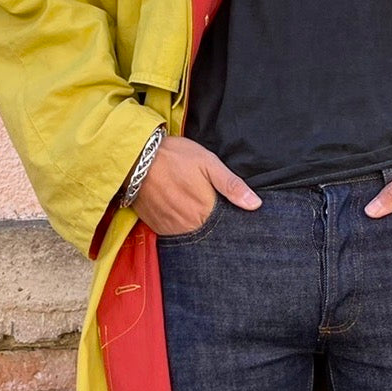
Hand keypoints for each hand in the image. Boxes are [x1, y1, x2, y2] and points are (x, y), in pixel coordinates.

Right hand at [132, 135, 261, 233]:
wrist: (136, 156)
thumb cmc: (175, 156)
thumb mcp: (208, 163)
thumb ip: (232, 186)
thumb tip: (255, 205)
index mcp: (205, 211)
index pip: (224, 227)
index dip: (228, 221)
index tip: (228, 213)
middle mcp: (188, 225)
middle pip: (208, 233)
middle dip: (212, 224)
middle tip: (208, 208)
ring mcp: (170, 228)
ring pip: (190, 235)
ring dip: (195, 226)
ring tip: (192, 208)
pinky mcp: (156, 226)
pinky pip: (173, 234)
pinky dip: (178, 226)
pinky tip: (179, 211)